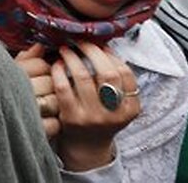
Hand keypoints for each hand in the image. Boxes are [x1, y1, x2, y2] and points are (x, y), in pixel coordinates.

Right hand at [15, 44, 59, 138]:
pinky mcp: (32, 132)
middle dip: (49, 85)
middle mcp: (16, 91)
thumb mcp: (8, 71)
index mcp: (9, 73)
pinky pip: (55, 124)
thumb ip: (25, 58)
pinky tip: (43, 120)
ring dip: (53, 104)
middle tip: (41, 90)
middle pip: (50, 82)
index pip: (41, 64)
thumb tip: (41, 46)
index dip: (44, 67)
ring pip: (55, 102)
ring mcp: (26, 112)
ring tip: (42, 105)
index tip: (40, 72)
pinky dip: (53, 123)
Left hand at [51, 42, 139, 171]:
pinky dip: (59, 71)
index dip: (111, 55)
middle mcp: (114, 114)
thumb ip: (116, 78)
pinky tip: (56, 64)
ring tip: (65, 49)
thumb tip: (102, 44)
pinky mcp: (72, 119)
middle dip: (92, 51)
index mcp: (130, 107)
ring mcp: (93, 117)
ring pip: (83, 77)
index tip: (99, 45)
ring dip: (72, 57)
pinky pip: (63, 88)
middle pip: (107, 73)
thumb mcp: (118, 103)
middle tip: (80, 41)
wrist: (87, 146)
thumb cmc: (101, 116)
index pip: (125, 73)